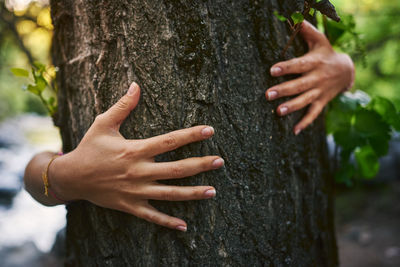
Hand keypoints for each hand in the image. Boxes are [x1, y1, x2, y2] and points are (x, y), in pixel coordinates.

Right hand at [50, 82, 223, 230]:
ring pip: (170, 194)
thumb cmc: (89, 148)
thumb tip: (136, 85)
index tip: (210, 131)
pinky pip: (152, 216)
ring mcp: (136, 191)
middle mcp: (139, 171)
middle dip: (201, 165)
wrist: (72, 178)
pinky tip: (184, 226)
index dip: (191, 135)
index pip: (169, 141)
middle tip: (220, 161)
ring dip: (193, 193)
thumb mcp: (103, 124)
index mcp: (135, 150)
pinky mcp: (130, 206)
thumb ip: (122, 106)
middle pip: (176, 169)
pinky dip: (168, 222)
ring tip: (213, 191)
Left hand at [266, 20, 354, 134]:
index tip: (272, 70)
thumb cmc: (326, 54)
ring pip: (305, 101)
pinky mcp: (322, 102)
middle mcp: (317, 78)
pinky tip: (294, 131)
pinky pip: (314, 114)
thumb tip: (296, 21)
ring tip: (278, 112)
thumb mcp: (319, 41)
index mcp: (315, 63)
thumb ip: (307, 32)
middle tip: (268, 95)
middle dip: (284, 90)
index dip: (286, 68)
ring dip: (292, 107)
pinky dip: (305, 123)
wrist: (347, 70)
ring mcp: (320, 92)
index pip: (299, 65)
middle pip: (299, 85)